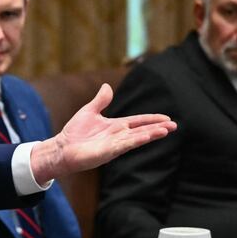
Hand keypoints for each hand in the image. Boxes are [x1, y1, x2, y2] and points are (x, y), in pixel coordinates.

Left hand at [30, 84, 176, 182]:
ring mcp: (114, 145)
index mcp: (116, 126)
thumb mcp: (89, 111)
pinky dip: (135, 141)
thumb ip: (100, 100)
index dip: (152, 120)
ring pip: (136, 138)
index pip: (138, 122)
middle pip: (142, 131)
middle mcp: (118, 136)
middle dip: (158, 128)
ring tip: (166, 131)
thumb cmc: (74, 132)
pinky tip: (145, 137)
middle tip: (174, 126)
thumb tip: (107, 86)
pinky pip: (124, 145)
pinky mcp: (107, 152)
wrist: (62, 147)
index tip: (167, 118)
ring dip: (151, 134)